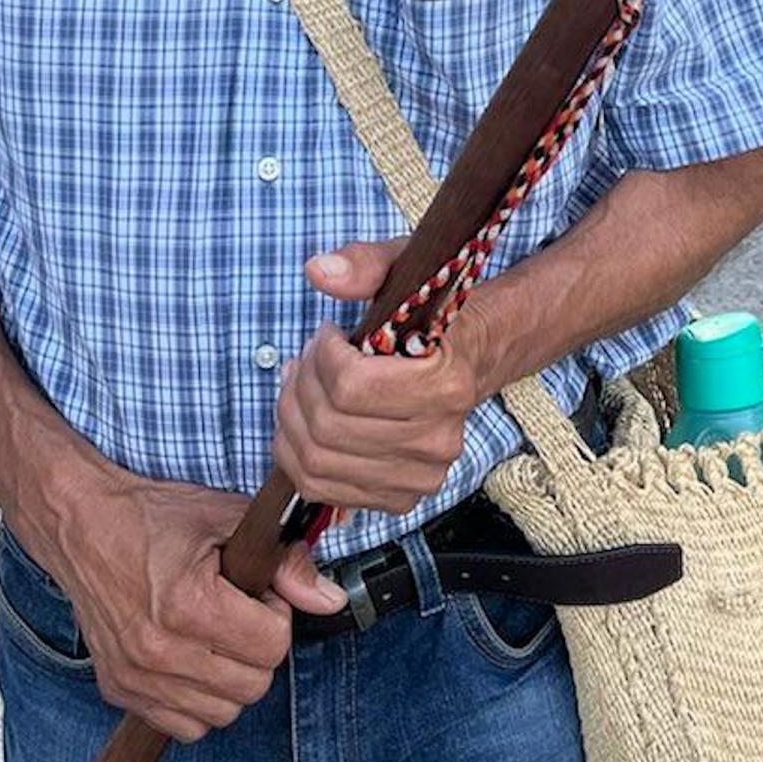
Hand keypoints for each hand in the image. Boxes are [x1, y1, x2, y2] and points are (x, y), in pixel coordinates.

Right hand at [37, 467, 341, 741]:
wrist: (80, 525)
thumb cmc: (151, 517)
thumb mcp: (224, 518)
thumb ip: (283, 561)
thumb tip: (329, 600)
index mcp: (188, 605)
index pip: (273, 646)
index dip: (274, 615)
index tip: (254, 594)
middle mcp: (158, 650)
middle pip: (253, 685)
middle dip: (258, 648)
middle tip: (236, 612)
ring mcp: (135, 677)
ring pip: (224, 713)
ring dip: (231, 678)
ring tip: (213, 633)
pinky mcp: (119, 690)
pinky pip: (185, 727)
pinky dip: (198, 701)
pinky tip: (191, 658)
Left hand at [272, 240, 483, 517]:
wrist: (471, 356)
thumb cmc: (432, 313)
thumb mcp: (405, 269)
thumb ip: (364, 264)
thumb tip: (318, 271)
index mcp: (448, 383)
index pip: (352, 387)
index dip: (322, 356)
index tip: (328, 334)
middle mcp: (439, 440)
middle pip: (328, 426)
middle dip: (301, 385)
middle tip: (306, 358)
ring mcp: (420, 476)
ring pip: (316, 461)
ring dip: (291, 417)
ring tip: (300, 384)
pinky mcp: (400, 497)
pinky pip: (321, 488)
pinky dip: (295, 453)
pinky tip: (302, 418)